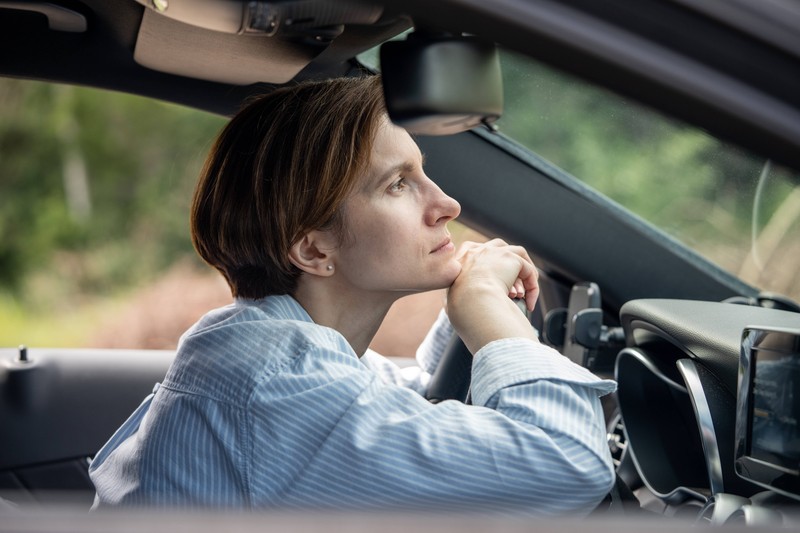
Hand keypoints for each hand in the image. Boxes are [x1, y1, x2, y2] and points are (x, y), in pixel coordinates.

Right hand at [446, 239, 539, 353]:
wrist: (470, 302)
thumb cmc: (460, 306)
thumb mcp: (453, 297)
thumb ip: (458, 294)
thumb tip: (465, 302)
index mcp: (461, 258)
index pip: (476, 252)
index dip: (488, 264)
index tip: (492, 280)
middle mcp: (477, 250)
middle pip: (498, 248)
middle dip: (508, 263)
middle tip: (513, 285)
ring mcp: (494, 252)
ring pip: (516, 254)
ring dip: (523, 272)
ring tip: (525, 291)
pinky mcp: (510, 258)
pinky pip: (527, 269)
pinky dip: (532, 285)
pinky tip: (530, 301)